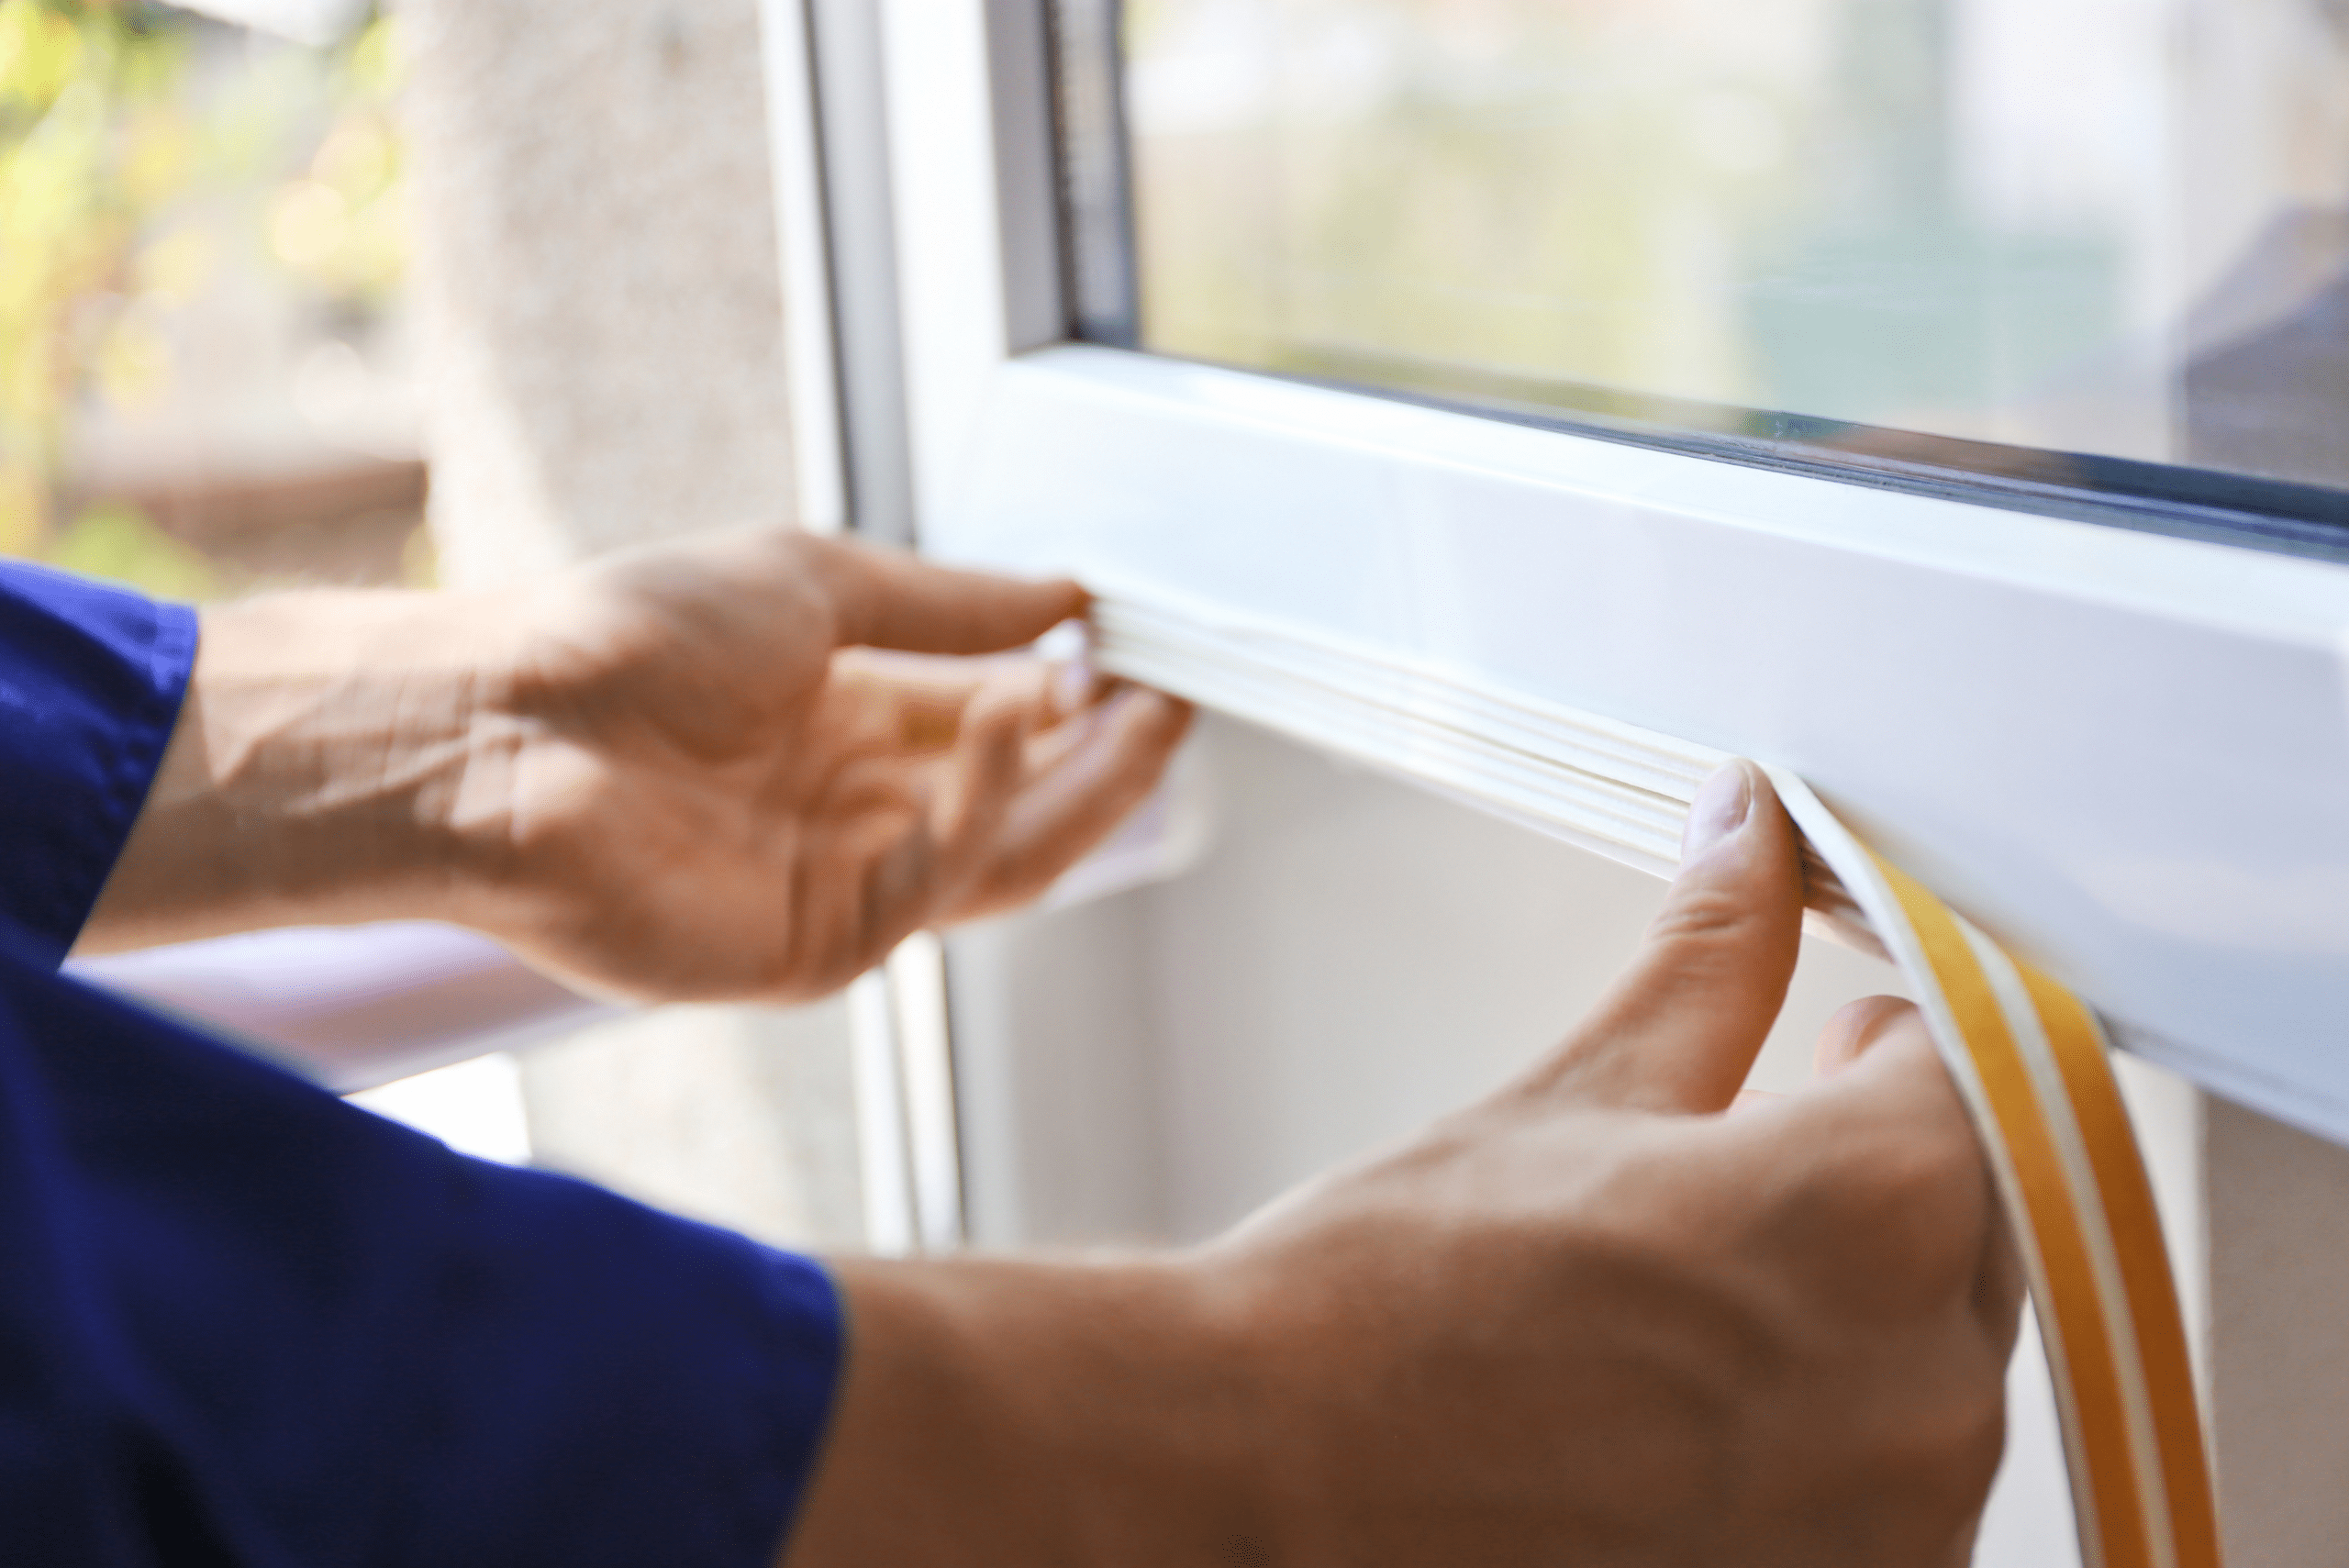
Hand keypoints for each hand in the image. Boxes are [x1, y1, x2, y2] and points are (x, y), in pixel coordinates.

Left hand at [484, 530, 1189, 999]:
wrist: (502, 726)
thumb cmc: (622, 642)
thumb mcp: (813, 585)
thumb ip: (949, 606)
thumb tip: (1065, 598)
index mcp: (845, 724)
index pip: (994, 724)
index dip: (1073, 696)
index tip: (1141, 652)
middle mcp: (850, 810)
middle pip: (1020, 805)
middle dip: (1106, 759)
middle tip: (1175, 703)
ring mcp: (838, 885)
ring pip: (1002, 859)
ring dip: (1083, 793)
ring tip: (1143, 717)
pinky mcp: (816, 949)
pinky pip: (935, 881)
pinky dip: (984, 802)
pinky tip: (1013, 716)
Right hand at [791, 762, 2019, 1566]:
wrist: (1267, 1476)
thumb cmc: (1391, 1301)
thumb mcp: (1577, 1097)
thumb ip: (1712, 956)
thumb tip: (1752, 827)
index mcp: (1874, 1212)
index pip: (1981, 1083)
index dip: (1896, 1049)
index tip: (1842, 1041)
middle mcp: (1923, 1390)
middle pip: (1979, 1231)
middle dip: (1878, 1179)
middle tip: (1742, 1162)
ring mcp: (1891, 1528)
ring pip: (1938, 1368)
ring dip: (1858, 1313)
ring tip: (1691, 1295)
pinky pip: (1892, 1489)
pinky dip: (1827, 1436)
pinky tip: (1692, 1406)